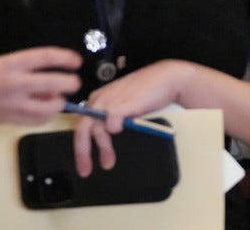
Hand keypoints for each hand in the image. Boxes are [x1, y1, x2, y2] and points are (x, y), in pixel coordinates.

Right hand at [0, 47, 80, 124]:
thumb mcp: (5, 65)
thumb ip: (30, 70)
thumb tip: (53, 83)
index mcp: (12, 64)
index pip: (46, 57)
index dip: (65, 58)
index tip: (76, 61)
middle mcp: (14, 83)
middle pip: (54, 83)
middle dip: (70, 83)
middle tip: (74, 83)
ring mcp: (12, 103)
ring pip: (49, 106)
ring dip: (58, 103)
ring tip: (57, 99)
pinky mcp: (10, 119)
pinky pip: (38, 121)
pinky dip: (47, 117)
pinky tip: (44, 111)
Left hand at [73, 59, 192, 176]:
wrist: (167, 78)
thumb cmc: (149, 89)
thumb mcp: (124, 100)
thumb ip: (111, 112)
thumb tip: (103, 134)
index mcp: (98, 98)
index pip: (82, 124)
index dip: (82, 144)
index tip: (85, 159)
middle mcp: (99, 99)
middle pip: (82, 130)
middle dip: (82, 153)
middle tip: (85, 170)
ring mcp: (108, 102)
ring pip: (96, 131)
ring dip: (103, 149)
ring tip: (109, 162)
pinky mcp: (120, 106)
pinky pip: (111, 127)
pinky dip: (117, 130)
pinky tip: (128, 129)